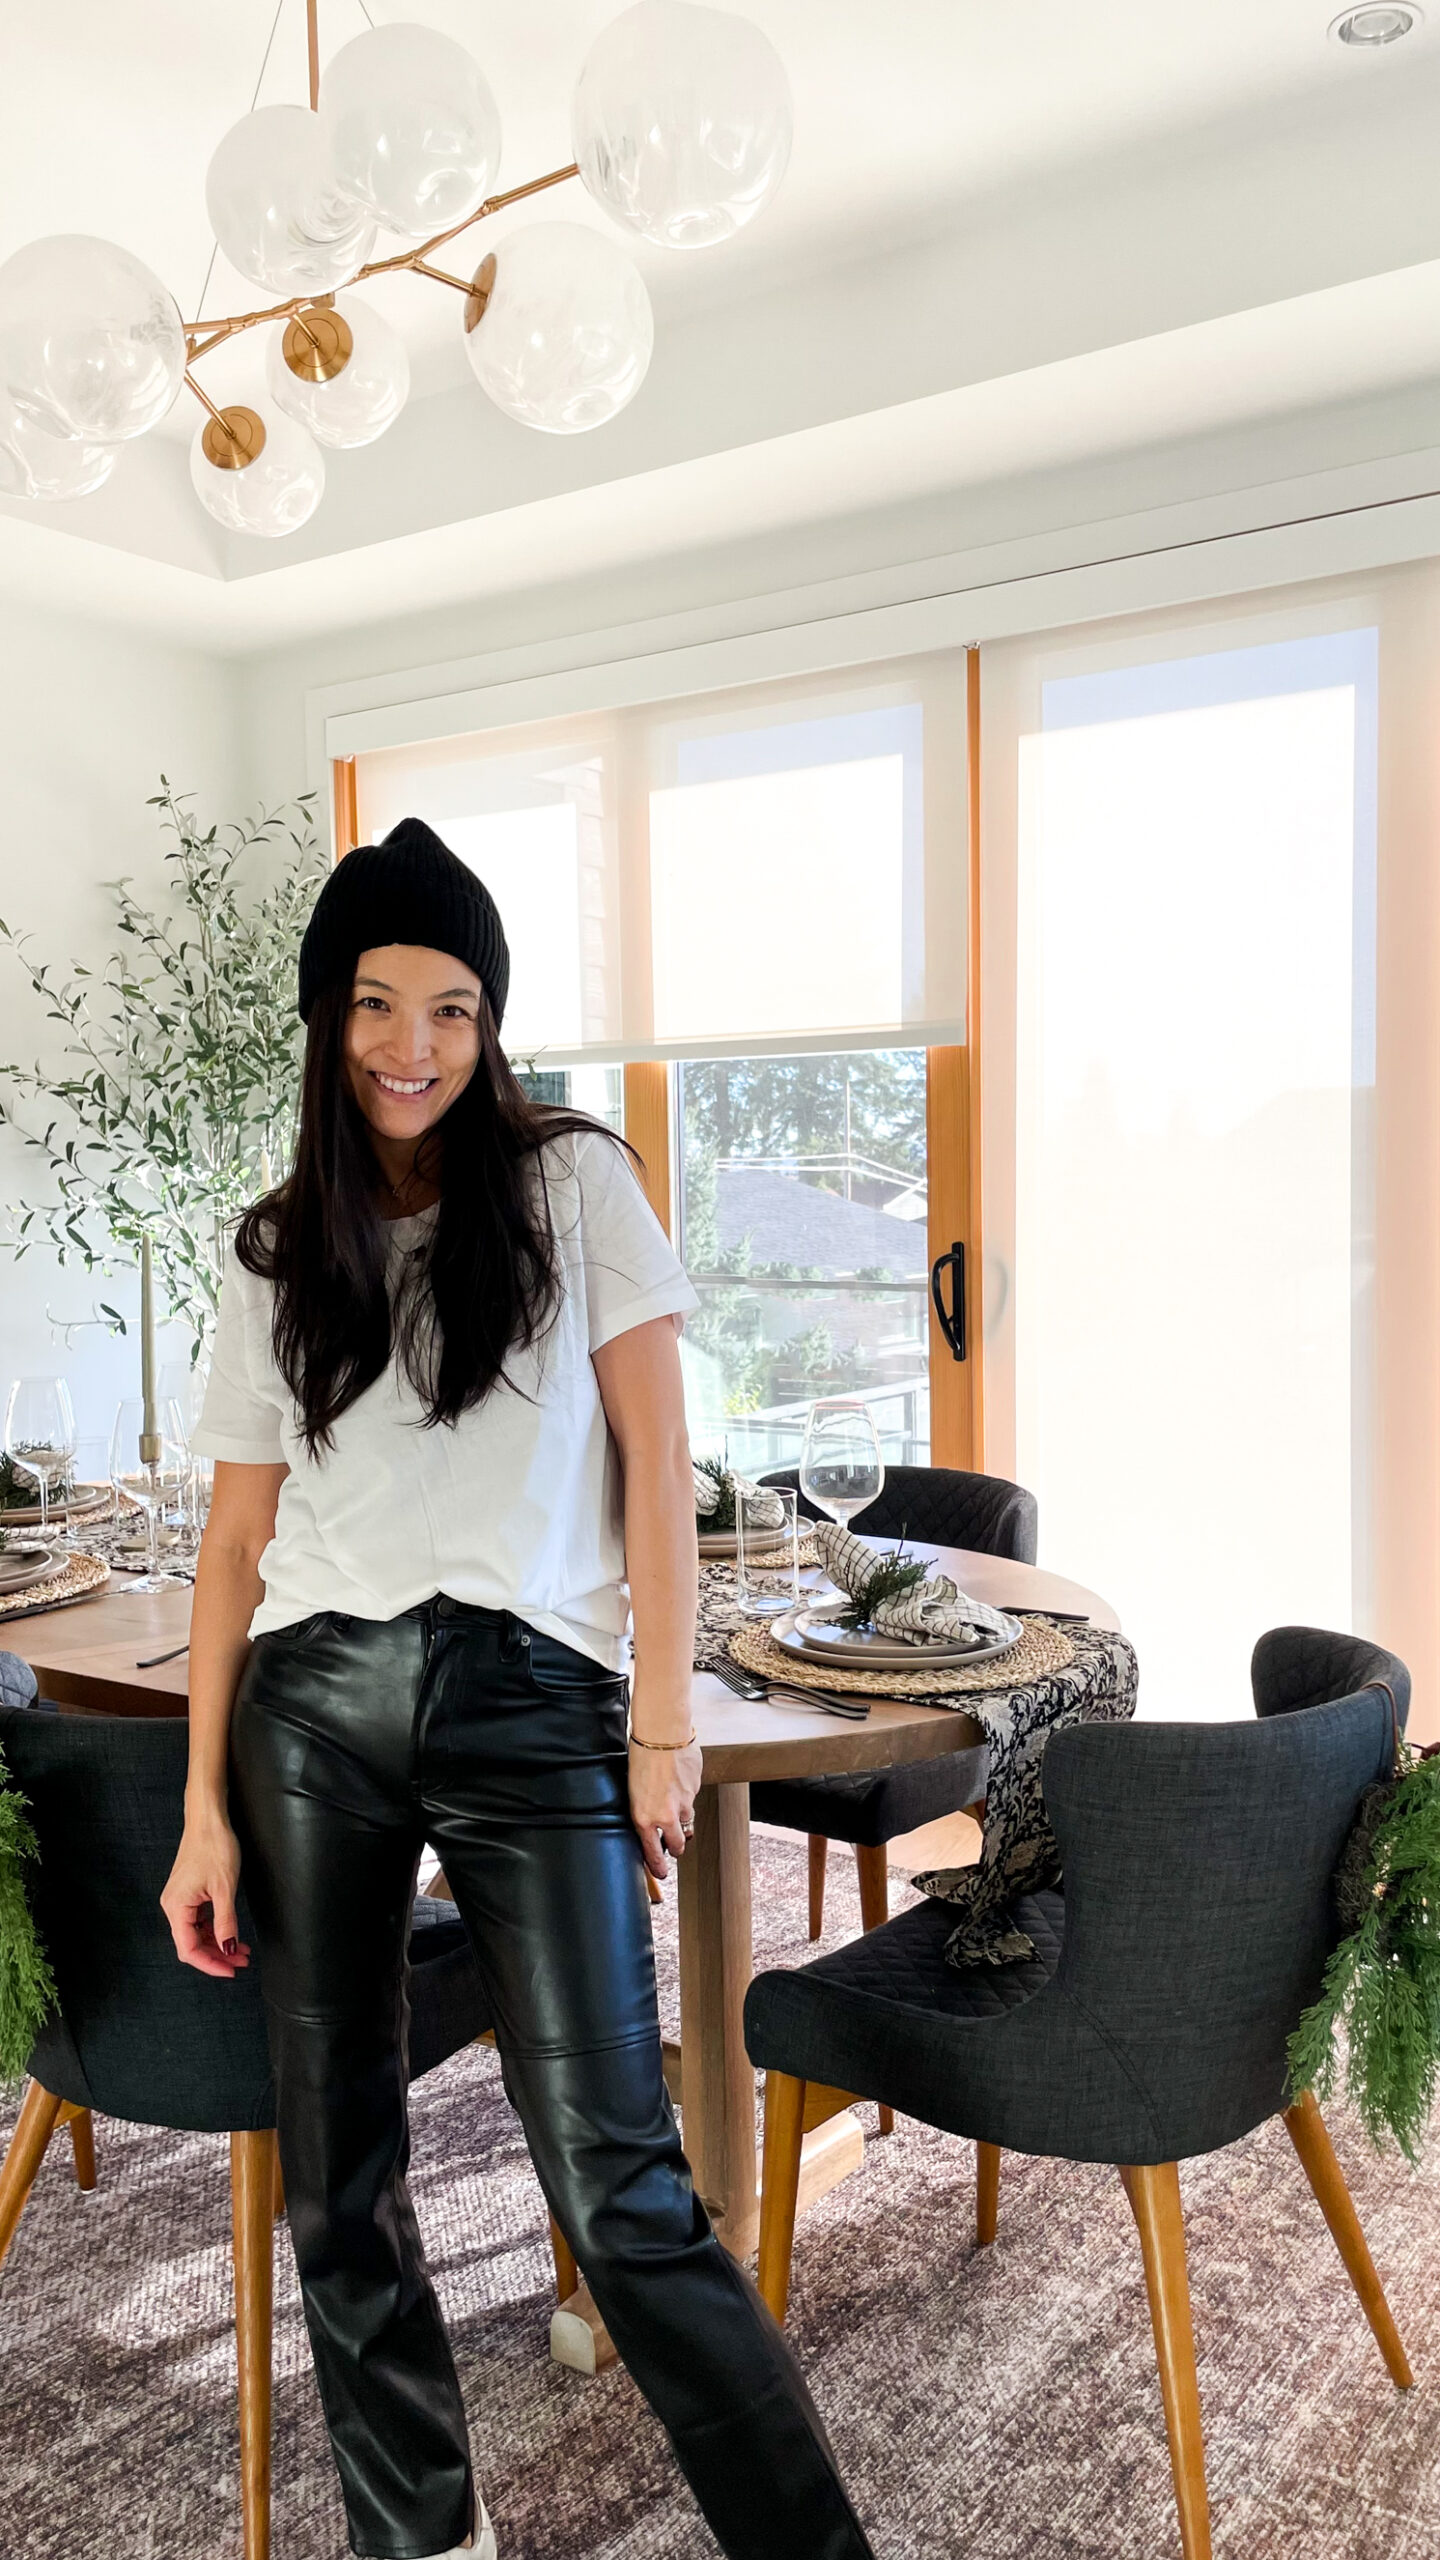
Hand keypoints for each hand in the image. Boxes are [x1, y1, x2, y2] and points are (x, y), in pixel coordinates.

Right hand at [160, 1810, 250, 1978]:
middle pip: (191, 1944)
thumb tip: (228, 1950)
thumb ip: (225, 1922)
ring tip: (241, 1951)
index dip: (210, 1964)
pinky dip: (214, 1930)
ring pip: (196, 1934)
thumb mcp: (225, 1888)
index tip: (231, 1971)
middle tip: (242, 1962)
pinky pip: (198, 1921)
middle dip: (217, 1956)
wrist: (207, 1819)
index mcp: (176, 1907)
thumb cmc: (215, 1847)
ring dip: (217, 1944)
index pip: (189, 1949)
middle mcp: (172, 1906)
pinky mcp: (187, 1894)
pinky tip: (230, 1934)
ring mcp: (179, 1900)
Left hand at [628, 1738, 702, 1879]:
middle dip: (676, 1848)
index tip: (662, 1874)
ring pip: (687, 1821)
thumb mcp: (633, 1789)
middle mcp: (666, 1815)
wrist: (662, 1734)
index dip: (658, 1866)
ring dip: (683, 1821)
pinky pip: (692, 1797)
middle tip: (674, 1848)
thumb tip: (650, 1818)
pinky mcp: (696, 1789)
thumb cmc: (640, 1757)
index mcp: (644, 1817)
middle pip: (677, 1844)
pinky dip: (686, 1794)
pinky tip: (678, 1779)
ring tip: (677, 1813)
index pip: (652, 1852)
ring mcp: (684, 1803)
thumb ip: (644, 1808)